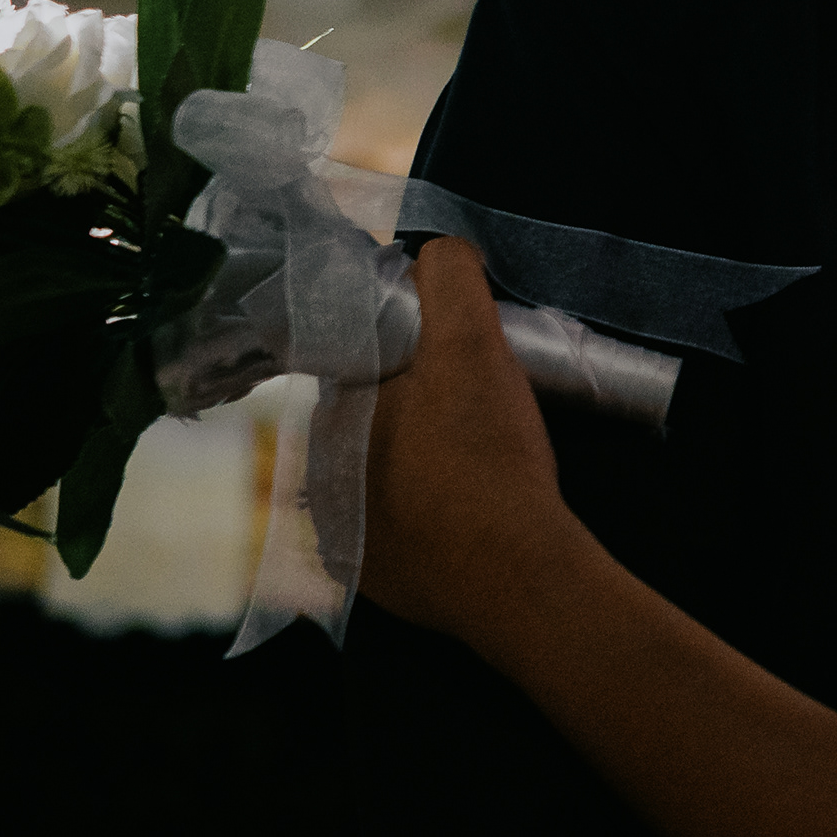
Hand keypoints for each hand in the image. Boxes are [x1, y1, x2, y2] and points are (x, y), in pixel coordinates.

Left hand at [361, 235, 572, 646]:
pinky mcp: (374, 584)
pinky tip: (464, 514)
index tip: (459, 366)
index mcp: (332, 419)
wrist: (518, 574)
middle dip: (413, 409)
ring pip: (382, 475)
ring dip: (418, 465)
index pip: (364, 364)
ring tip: (478, 468)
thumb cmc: (489, 454)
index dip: (414, 355)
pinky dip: (423, 520)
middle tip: (477, 414)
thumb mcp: (474, 344)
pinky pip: (393, 533)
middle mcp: (319, 481)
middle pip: (373, 420)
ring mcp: (342, 540)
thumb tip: (435, 252)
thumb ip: (449, 280)